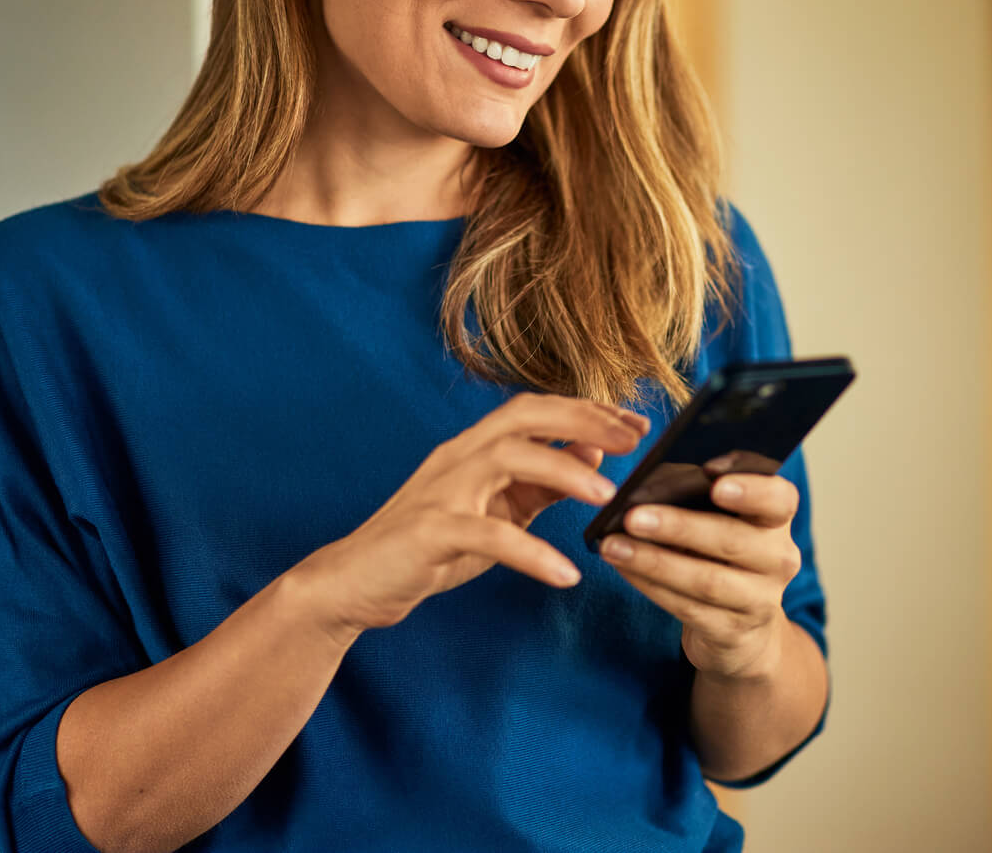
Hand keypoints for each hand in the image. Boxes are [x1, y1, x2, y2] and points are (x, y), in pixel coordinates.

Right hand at [300, 394, 650, 638]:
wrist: (354, 582)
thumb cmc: (428, 546)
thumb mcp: (496, 510)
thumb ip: (541, 483)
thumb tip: (593, 451)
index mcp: (474, 448)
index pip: (537, 409)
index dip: (588, 410)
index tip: (637, 423)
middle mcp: (459, 456)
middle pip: (526, 415)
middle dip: (583, 420)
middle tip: (633, 441)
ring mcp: (442, 490)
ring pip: (508, 456)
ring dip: (563, 470)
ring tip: (606, 496)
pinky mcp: (430, 531)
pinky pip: (488, 534)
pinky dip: (531, 553)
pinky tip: (565, 575)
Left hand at [598, 472, 802, 681]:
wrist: (743, 631)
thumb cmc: (720, 555)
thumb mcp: (721, 521)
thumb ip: (694, 496)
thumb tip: (643, 485)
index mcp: (776, 520)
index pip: (779, 498)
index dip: (750, 487)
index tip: (712, 476)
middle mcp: (777, 559)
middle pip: (733, 539)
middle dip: (678, 526)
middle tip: (633, 516)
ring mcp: (759, 600)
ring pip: (706, 580)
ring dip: (653, 562)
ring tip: (613, 546)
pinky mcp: (732, 633)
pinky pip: (687, 608)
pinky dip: (650, 586)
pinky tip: (623, 568)